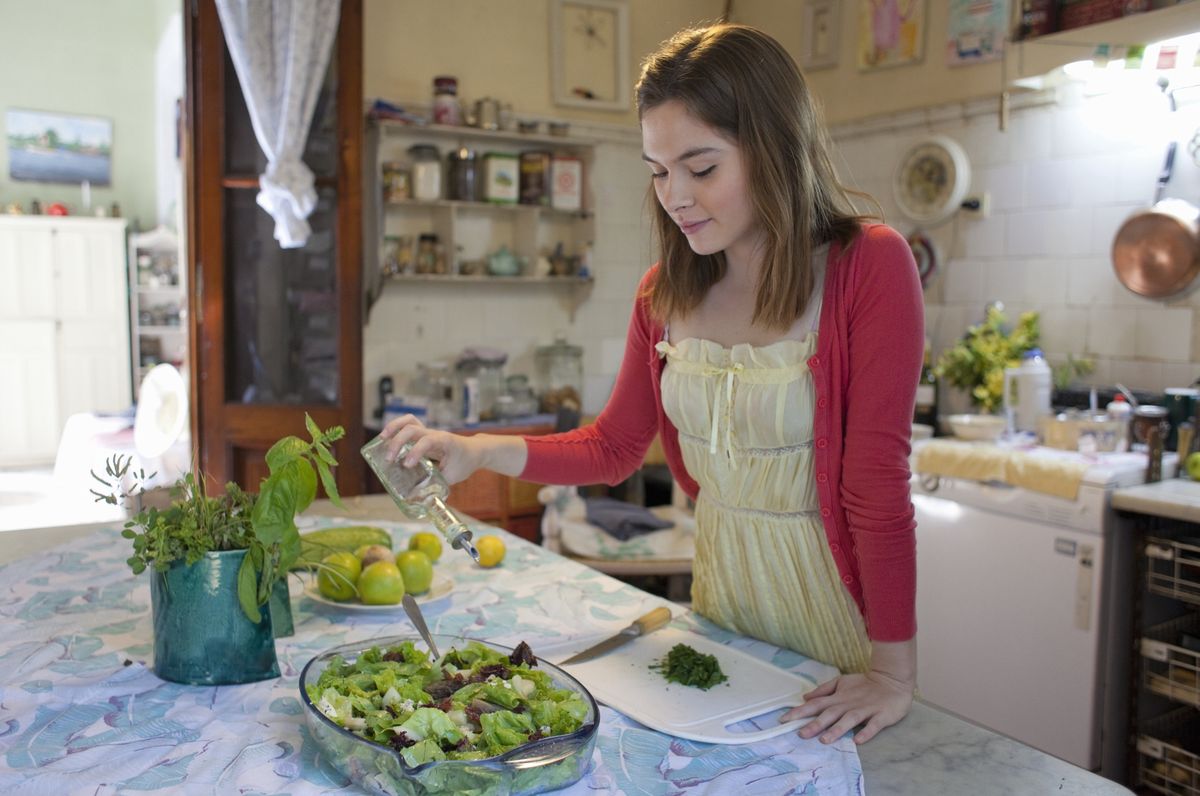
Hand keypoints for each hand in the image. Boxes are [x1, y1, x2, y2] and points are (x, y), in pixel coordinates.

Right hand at [379, 415, 484, 484]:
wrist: (475, 450)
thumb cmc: (464, 462)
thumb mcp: (453, 476)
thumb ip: (436, 485)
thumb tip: (417, 498)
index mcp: (445, 442)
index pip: (428, 440)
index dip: (416, 451)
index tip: (407, 465)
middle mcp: (435, 434)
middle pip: (413, 428)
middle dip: (398, 442)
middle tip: (389, 459)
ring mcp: (428, 432)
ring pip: (409, 421)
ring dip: (394, 427)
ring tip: (382, 439)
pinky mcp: (423, 435)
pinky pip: (408, 426)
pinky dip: (395, 429)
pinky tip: (386, 440)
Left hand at [781, 668, 913, 744]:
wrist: (892, 681)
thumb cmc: (864, 685)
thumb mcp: (841, 682)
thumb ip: (824, 690)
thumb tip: (805, 697)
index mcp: (838, 697)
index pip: (816, 704)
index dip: (800, 711)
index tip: (784, 719)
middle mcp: (849, 704)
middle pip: (830, 714)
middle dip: (815, 724)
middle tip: (801, 734)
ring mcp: (865, 710)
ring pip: (849, 720)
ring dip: (837, 729)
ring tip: (825, 740)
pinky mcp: (881, 716)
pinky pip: (873, 726)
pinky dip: (866, 732)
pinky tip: (857, 741)